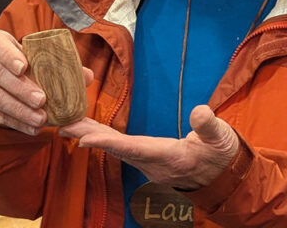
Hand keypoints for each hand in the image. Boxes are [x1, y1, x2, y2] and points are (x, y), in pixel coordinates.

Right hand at [0, 29, 92, 134]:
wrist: (3, 74)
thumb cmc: (24, 61)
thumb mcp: (38, 55)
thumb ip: (62, 62)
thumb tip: (86, 76)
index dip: (9, 56)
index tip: (24, 67)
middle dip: (20, 88)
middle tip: (41, 99)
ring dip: (19, 110)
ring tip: (40, 118)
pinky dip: (16, 123)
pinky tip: (32, 128)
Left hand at [59, 105, 239, 189]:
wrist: (223, 175)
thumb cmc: (221, 154)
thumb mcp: (221, 138)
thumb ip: (210, 126)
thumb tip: (200, 110)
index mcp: (170, 157)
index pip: (134, 148)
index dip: (109, 142)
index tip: (85, 139)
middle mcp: (153, 163)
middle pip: (116, 149)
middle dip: (90, 137)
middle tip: (63, 126)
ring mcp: (148, 162)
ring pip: (115, 148)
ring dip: (91, 136)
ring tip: (68, 124)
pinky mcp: (146, 158)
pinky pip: (119, 147)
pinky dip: (102, 137)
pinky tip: (89, 129)